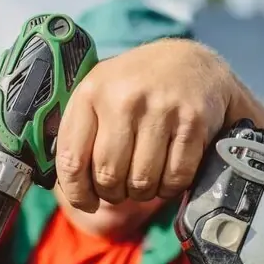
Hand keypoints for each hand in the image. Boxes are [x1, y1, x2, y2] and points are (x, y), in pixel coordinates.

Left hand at [55, 38, 243, 211]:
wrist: (192, 61)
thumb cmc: (137, 88)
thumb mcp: (100, 94)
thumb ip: (79, 133)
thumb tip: (69, 184)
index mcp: (91, 92)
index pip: (72, 161)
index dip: (78, 193)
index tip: (88, 202)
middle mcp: (124, 98)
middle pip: (108, 177)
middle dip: (114, 193)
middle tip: (121, 187)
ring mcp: (161, 109)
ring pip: (142, 182)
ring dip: (143, 192)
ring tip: (145, 178)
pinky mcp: (194, 121)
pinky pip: (175, 178)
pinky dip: (170, 187)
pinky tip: (168, 174)